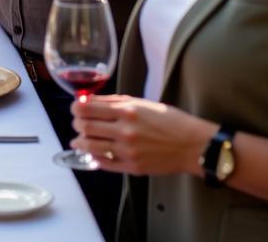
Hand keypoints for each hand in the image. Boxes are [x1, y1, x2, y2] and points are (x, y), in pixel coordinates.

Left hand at [71, 94, 217, 176]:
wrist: (192, 145)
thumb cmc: (169, 120)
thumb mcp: (141, 102)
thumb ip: (114, 102)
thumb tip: (90, 101)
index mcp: (126, 111)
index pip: (88, 108)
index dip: (76, 107)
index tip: (75, 108)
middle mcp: (125, 130)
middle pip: (86, 126)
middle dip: (77, 123)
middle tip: (77, 123)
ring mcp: (128, 151)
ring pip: (91, 146)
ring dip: (80, 142)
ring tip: (78, 140)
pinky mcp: (133, 167)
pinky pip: (105, 163)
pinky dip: (95, 158)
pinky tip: (93, 153)